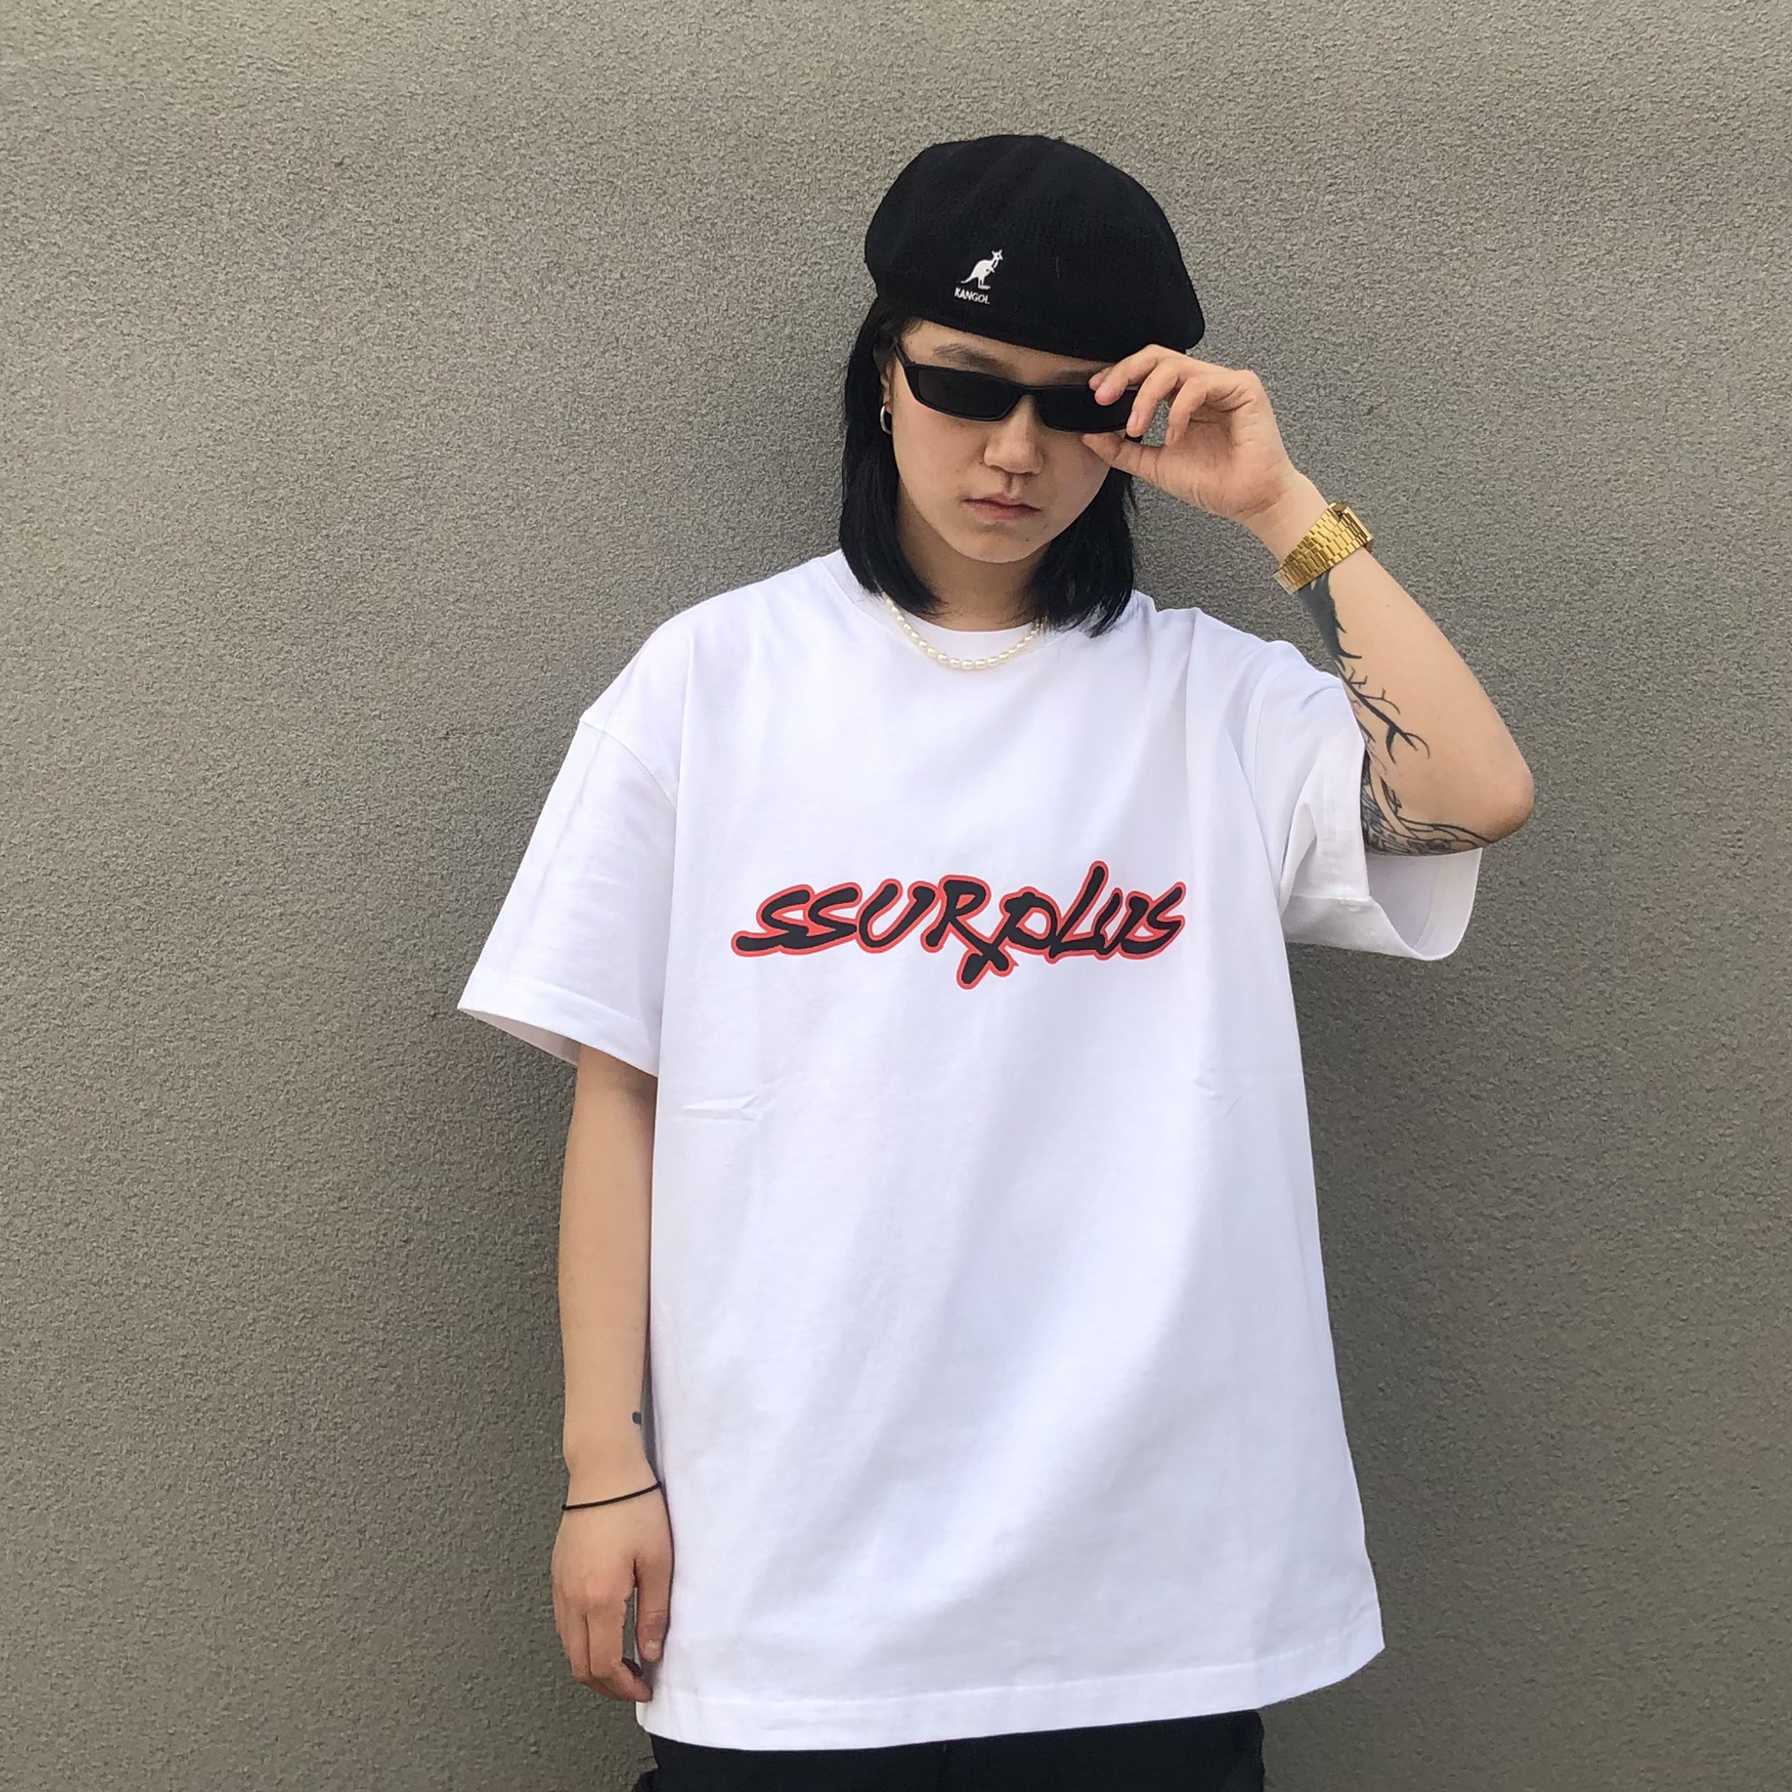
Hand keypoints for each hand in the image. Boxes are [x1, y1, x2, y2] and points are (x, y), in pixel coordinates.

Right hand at [551, 1481, 671, 1702]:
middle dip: (607, 1684)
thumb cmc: (636, 1508)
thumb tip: (650, 1654)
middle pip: (579, 1665)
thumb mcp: (658, 1561)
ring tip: (624, 1660)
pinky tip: (606, 1631)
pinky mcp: (557, 1574)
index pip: (602, 1665)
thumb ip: (653, 1613)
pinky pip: (563, 1623)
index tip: (645, 1688)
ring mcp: (559, 1586)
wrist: (604, 1471)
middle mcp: (571, 1598)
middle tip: (635, 1682)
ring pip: (567, 1647)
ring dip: (593, 1663)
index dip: (623, 1687)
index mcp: (598, 1598)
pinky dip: (582, 1640)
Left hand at [1080, 347, 1305, 526]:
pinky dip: (1178, 410)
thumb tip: (1089, 435)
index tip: (1095, 394)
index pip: (1147, 371)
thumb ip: (1122, 450)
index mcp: (1183, 398)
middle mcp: (1202, 385)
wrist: (1249, 502)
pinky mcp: (1243, 387)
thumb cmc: (1213, 484)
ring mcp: (1223, 383)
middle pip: (1157, 357)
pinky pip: (1200, 384)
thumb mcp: (1154, 465)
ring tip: (1137, 429)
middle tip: (1104, 397)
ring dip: (1146, 397)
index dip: (1119, 375)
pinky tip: (1174, 437)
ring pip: (1174, 366)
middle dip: (1124, 373)